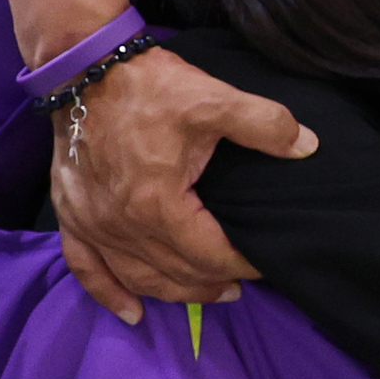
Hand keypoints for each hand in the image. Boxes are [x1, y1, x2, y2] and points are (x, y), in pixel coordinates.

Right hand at [50, 47, 309, 323]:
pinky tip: (132, 312)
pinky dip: (109, 293)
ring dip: (175, 293)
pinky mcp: (71, 216)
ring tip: (209, 294)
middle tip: (243, 283)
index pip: (209, 254)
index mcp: (157, 204)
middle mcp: (121, 225)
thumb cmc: (148, 86)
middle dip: (214, 281)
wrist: (83, 66)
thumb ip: (265, 124)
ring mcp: (92, 224)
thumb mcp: (213, 99)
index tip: (266, 262)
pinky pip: (86, 268)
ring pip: (138, 278)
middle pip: (175, 273)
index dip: (242, 264)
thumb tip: (308, 147)